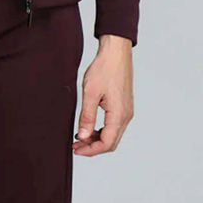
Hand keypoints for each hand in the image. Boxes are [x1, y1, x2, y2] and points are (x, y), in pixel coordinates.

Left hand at [72, 35, 133, 156]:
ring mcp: (126, 111)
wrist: (116, 52)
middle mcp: (126, 116)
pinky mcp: (124, 105)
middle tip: (75, 146)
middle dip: (93, 147)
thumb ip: (87, 116)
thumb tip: (83, 137)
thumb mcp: (91, 93)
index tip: (75, 149)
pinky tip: (90, 126)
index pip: (106, 143)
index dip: (90, 150)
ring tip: (80, 137)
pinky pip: (114, 125)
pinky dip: (102, 129)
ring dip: (97, 139)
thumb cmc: (104, 68)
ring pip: (113, 134)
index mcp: (119, 115)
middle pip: (111, 142)